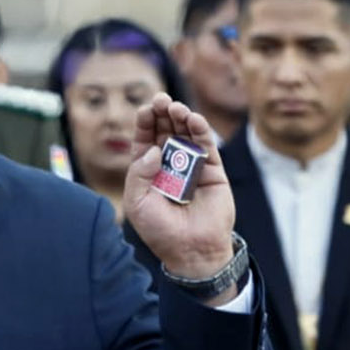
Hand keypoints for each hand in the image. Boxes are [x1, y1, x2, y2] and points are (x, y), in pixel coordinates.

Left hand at [122, 94, 237, 285]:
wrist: (190, 249)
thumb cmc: (159, 229)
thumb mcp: (137, 202)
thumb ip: (139, 174)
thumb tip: (152, 149)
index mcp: (148, 170)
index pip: (144, 139)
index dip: (144, 123)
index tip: (144, 109)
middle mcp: (169, 164)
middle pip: (165, 131)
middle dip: (163, 114)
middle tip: (161, 100)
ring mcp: (192, 165)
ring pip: (186, 134)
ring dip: (182, 118)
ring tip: (176, 108)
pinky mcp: (213, 170)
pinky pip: (207, 146)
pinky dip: (201, 131)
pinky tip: (194, 120)